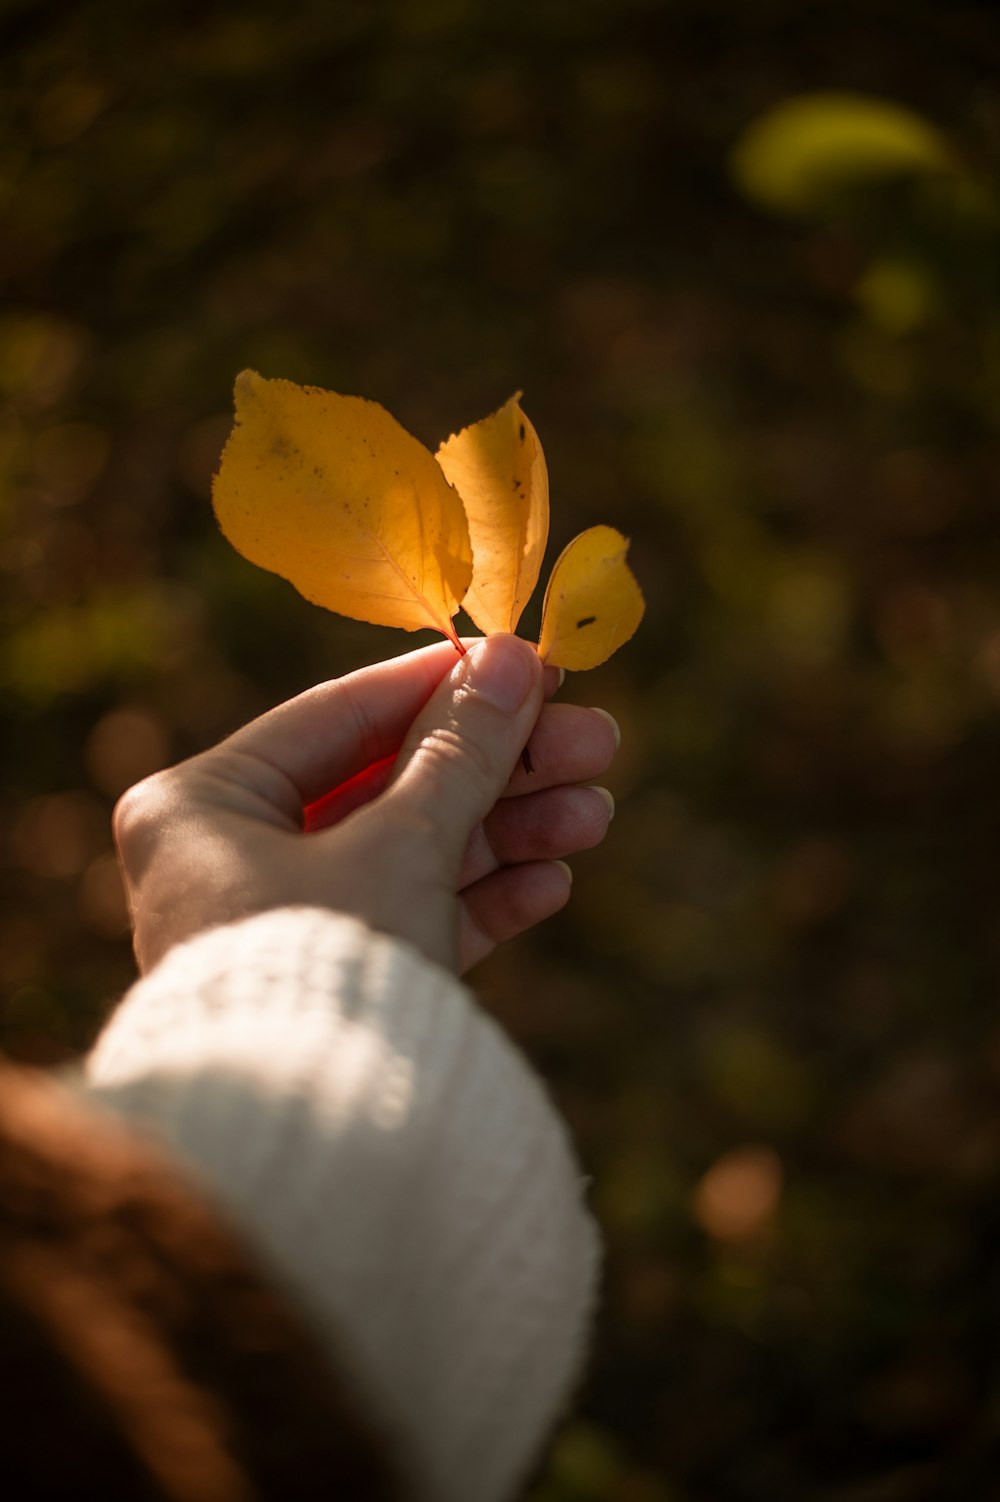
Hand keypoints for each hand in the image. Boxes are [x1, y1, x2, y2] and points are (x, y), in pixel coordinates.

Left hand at [113, 636, 618, 975]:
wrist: (314, 1153)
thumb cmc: (326, 968)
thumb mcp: (401, 845)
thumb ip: (460, 750)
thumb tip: (512, 656)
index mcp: (201, 805)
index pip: (339, 715)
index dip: (443, 685)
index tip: (527, 663)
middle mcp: (229, 858)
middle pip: (388, 786)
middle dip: (499, 769)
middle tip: (597, 743)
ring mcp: (281, 924)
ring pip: (410, 852)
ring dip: (506, 832)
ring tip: (596, 813)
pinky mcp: (329, 982)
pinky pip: (408, 918)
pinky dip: (478, 899)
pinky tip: (552, 879)